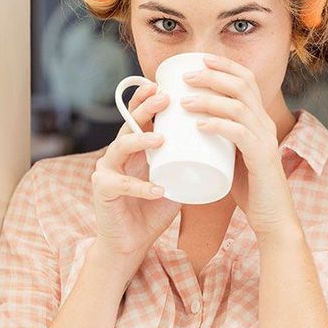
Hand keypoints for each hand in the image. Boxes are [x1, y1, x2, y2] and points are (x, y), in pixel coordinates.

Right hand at [91, 81, 180, 260]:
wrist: (131, 243)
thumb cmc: (154, 210)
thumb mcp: (175, 180)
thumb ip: (191, 163)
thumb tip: (225, 145)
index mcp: (134, 148)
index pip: (139, 117)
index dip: (148, 98)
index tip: (166, 84)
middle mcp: (117, 154)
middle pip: (128, 123)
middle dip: (145, 109)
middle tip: (165, 99)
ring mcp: (106, 171)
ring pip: (120, 148)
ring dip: (140, 140)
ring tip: (161, 138)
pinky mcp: (102, 190)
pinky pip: (122, 186)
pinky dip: (142, 187)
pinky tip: (158, 189)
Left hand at [179, 54, 297, 235]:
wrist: (272, 218)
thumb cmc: (249, 188)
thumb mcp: (233, 155)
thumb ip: (221, 139)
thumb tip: (190, 125)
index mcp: (260, 120)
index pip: (247, 80)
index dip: (225, 65)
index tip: (200, 59)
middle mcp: (266, 125)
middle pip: (243, 86)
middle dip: (213, 76)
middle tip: (185, 78)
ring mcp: (266, 140)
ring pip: (239, 107)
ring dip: (209, 99)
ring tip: (184, 101)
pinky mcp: (262, 159)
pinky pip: (240, 134)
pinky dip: (218, 126)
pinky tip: (199, 126)